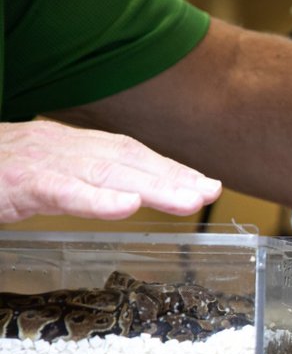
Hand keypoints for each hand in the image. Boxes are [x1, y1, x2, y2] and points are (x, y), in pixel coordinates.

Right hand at [0, 120, 221, 221]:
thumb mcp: (35, 178)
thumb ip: (75, 185)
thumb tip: (121, 195)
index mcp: (63, 147)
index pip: (126, 154)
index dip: (167, 167)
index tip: (205, 185)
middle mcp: (56, 147)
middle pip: (125, 159)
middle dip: (172, 175)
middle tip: (210, 192)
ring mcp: (36, 161)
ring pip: (103, 171)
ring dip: (151, 184)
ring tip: (189, 199)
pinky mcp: (17, 181)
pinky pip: (61, 189)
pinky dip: (96, 197)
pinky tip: (126, 205)